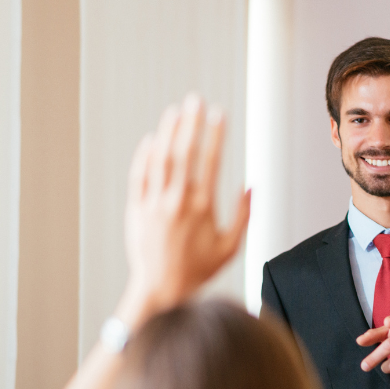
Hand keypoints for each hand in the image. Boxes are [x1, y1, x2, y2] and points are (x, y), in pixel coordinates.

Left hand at [115, 93, 250, 326]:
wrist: (161, 289)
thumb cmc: (198, 270)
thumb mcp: (231, 247)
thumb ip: (243, 216)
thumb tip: (252, 187)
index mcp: (203, 208)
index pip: (211, 161)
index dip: (216, 134)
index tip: (220, 114)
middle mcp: (177, 201)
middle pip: (184, 152)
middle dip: (191, 122)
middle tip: (196, 100)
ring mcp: (154, 203)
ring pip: (160, 158)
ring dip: (168, 131)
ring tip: (175, 111)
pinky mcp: (137, 209)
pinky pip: (140, 175)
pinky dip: (145, 155)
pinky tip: (152, 139)